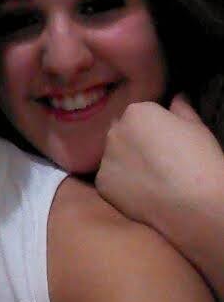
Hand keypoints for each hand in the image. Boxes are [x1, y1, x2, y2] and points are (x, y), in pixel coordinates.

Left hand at [95, 95, 223, 297]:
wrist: (193, 203)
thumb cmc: (199, 160)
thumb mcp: (196, 127)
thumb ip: (181, 108)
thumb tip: (177, 98)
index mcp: (136, 112)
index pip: (139, 114)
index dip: (152, 128)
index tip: (164, 142)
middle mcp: (115, 131)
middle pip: (120, 133)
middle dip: (132, 142)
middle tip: (155, 160)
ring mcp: (105, 158)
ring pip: (113, 156)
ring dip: (124, 162)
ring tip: (148, 179)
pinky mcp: (102, 184)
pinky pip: (109, 180)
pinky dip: (120, 185)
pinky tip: (140, 193)